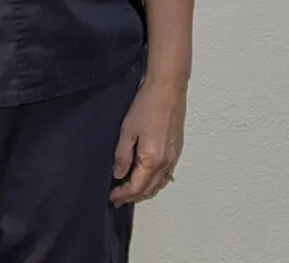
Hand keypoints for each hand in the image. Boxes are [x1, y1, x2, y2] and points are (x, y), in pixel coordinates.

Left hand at [108, 77, 185, 206]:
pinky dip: (155, 182)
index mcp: (152, 160)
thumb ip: (122, 155)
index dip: (123, 194)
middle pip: (149, 189)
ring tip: (131, 192)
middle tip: (119, 199)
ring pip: (159, 184)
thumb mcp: (127, 130)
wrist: (167, 89)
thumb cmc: (147, 105)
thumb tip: (118, 174)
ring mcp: (173, 157)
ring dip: (145, 191)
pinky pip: (166, 175)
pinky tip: (148, 178)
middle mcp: (165, 163)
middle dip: (133, 197)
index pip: (136, 187)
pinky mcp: (177, 149)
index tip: (112, 197)